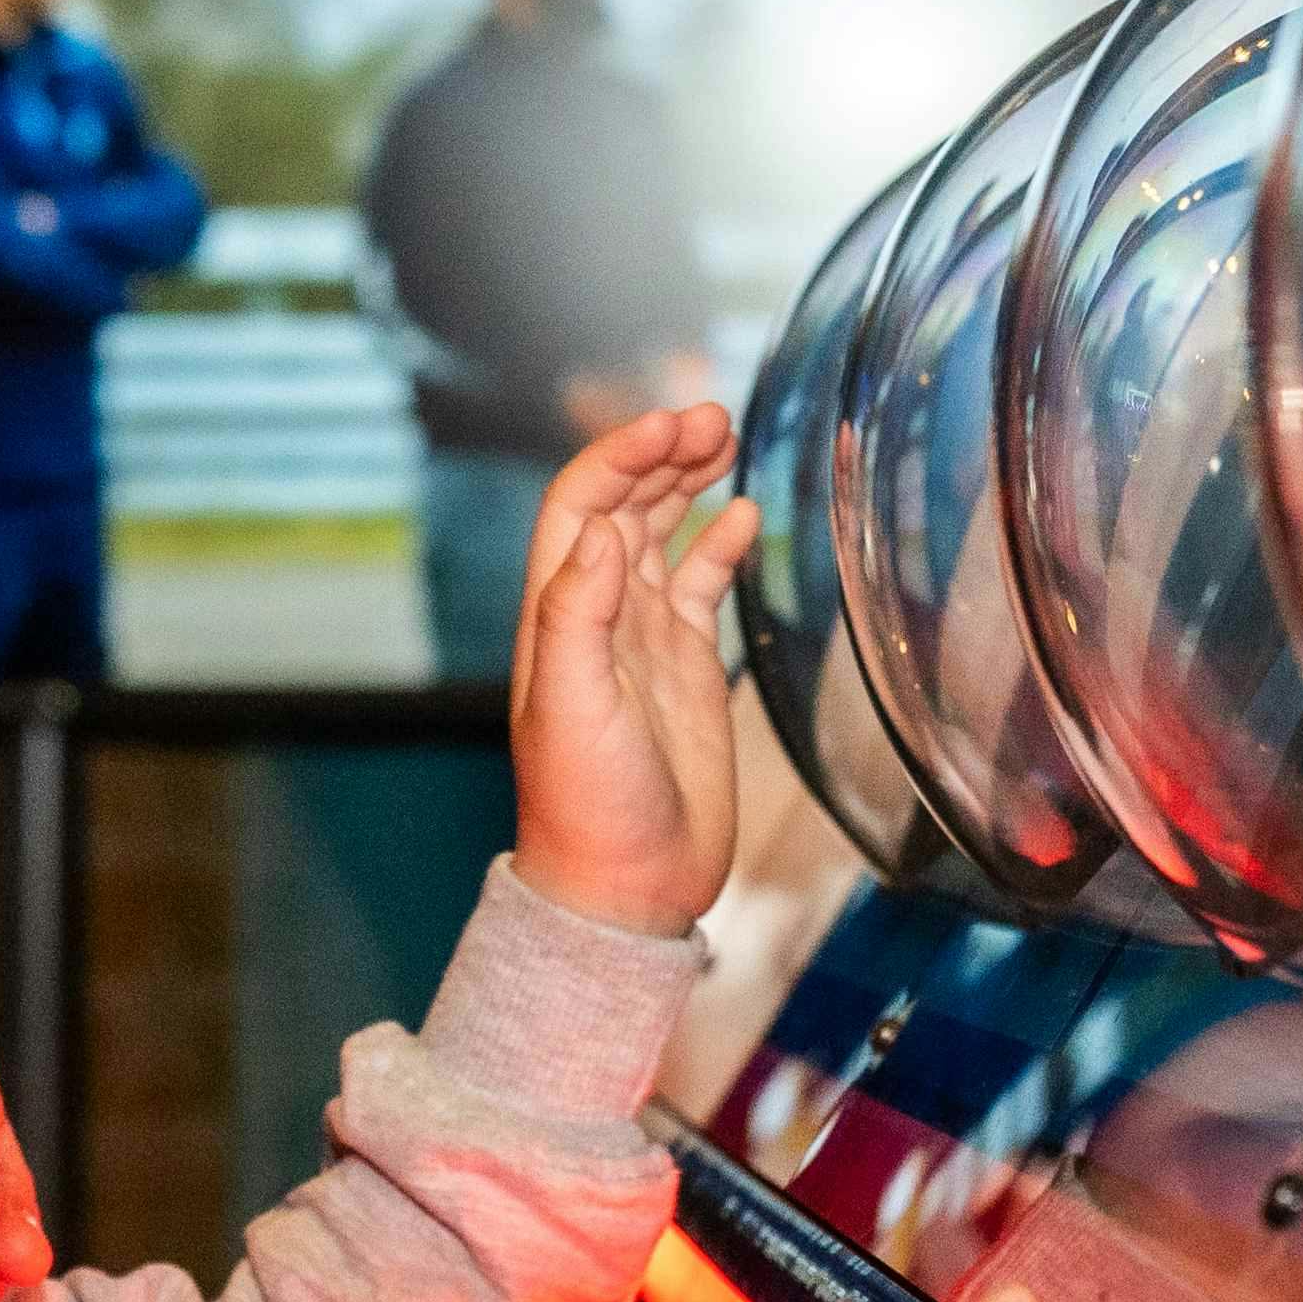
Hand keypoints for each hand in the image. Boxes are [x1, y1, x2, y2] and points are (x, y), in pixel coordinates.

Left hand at [508, 403, 753, 940]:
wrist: (626, 887)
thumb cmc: (586, 805)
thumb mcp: (572, 707)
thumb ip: (578, 617)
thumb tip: (599, 532)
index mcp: (558, 614)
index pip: (581, 506)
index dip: (619, 457)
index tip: (667, 427)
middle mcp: (598, 615)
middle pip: (624, 506)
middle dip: (661, 453)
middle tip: (711, 415)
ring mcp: (643, 638)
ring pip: (663, 534)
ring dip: (688, 482)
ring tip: (726, 436)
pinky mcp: (686, 666)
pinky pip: (701, 584)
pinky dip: (721, 543)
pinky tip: (744, 514)